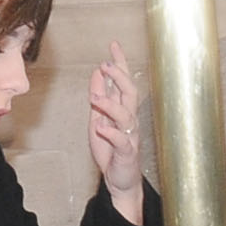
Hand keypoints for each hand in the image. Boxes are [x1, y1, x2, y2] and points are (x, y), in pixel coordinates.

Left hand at [88, 41, 145, 223]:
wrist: (119, 180)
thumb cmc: (111, 151)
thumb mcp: (99, 119)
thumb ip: (99, 98)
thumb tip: (97, 73)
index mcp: (124, 110)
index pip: (124, 82)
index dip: (120, 63)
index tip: (114, 45)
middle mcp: (130, 120)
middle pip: (130, 93)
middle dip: (119, 78)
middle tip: (106, 65)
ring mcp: (130, 136)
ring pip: (126, 115)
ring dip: (110, 104)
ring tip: (95, 96)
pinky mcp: (127, 153)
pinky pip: (122, 140)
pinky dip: (111, 132)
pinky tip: (101, 127)